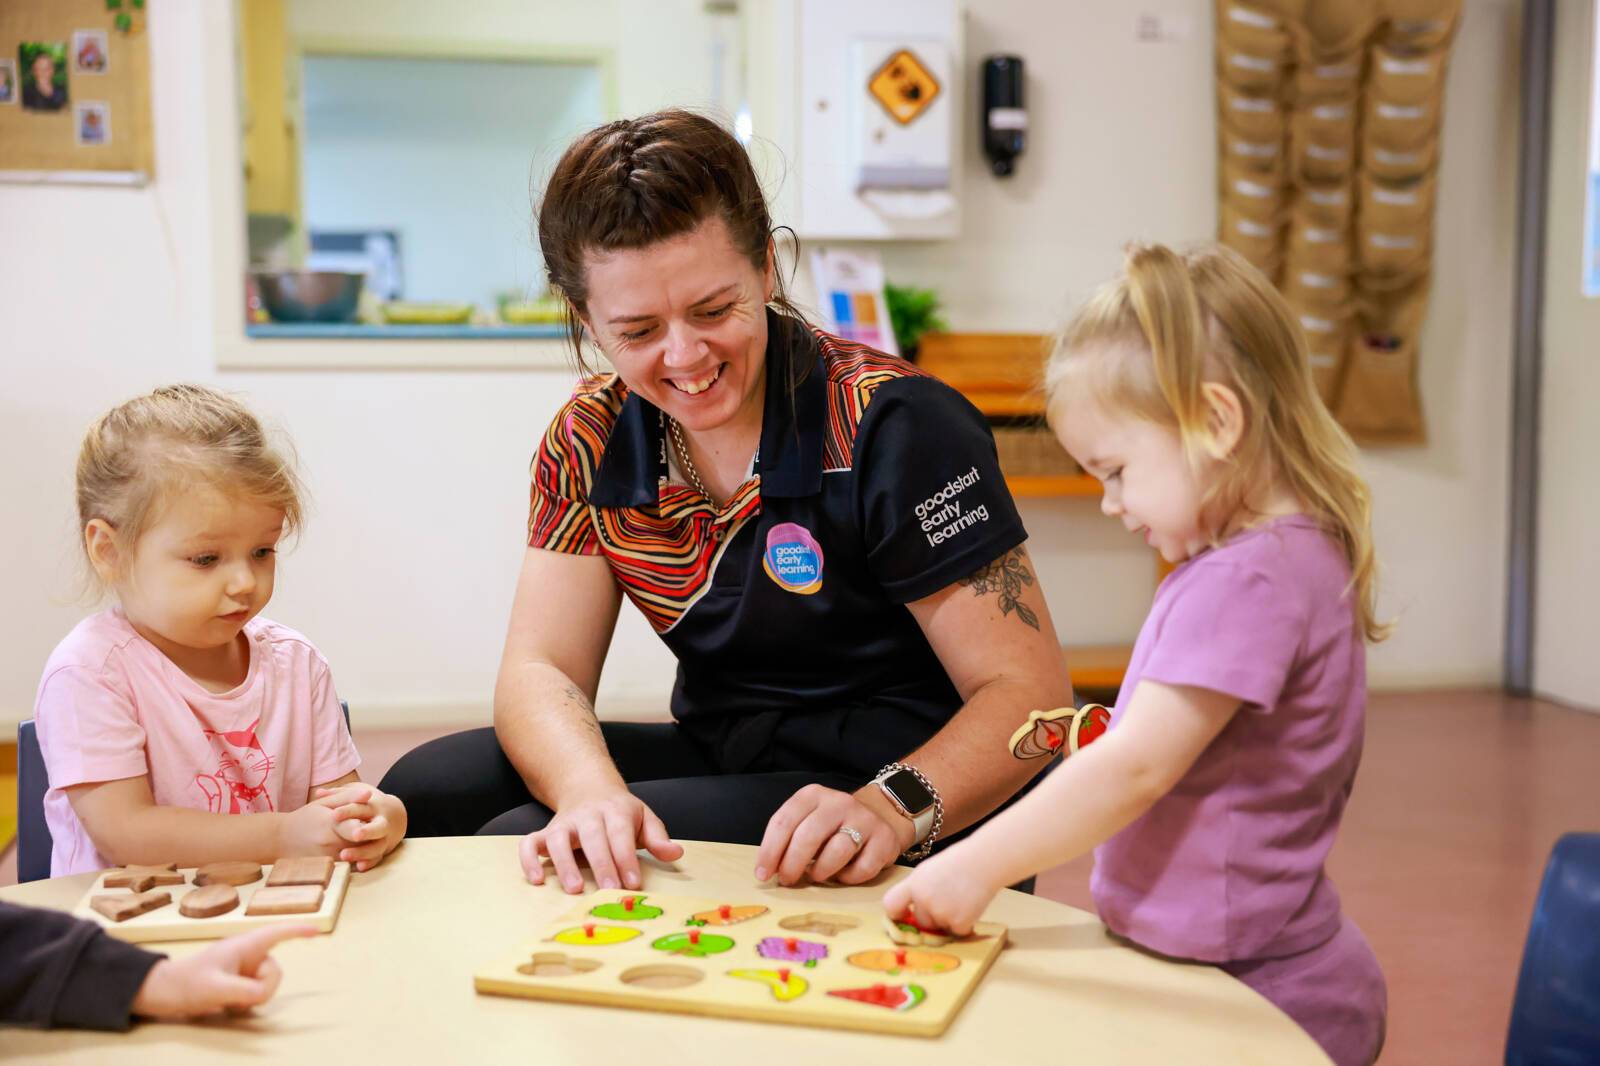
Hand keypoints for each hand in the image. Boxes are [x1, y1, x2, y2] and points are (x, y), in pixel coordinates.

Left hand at [130, 923, 316, 1019]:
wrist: (161, 993)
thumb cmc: (184, 984)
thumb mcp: (214, 988)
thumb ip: (243, 990)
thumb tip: (264, 994)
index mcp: (244, 946)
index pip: (277, 933)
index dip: (298, 930)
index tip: (317, 930)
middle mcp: (246, 955)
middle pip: (275, 969)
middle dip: (264, 988)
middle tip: (240, 999)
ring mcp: (242, 969)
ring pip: (266, 984)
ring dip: (252, 997)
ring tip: (228, 1002)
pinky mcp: (236, 982)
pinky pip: (255, 993)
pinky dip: (245, 1002)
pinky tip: (227, 1005)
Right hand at [279, 786, 374, 858]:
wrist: (280, 840)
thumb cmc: (305, 817)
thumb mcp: (324, 803)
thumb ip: (348, 797)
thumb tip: (369, 794)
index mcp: (330, 823)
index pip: (356, 827)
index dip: (368, 826)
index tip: (374, 821)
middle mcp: (330, 843)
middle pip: (360, 842)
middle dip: (371, 836)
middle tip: (377, 829)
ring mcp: (329, 858)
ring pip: (357, 855)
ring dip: (367, 849)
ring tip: (372, 840)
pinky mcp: (328, 867)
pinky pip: (350, 865)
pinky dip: (358, 859)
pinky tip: (361, 852)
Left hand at [312, 785, 404, 871]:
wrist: (395, 815)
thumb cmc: (369, 803)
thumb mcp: (357, 792)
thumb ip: (338, 793)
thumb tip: (318, 792)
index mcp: (372, 806)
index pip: (360, 808)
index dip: (348, 811)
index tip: (334, 815)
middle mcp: (381, 822)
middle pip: (377, 827)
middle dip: (367, 831)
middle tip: (355, 835)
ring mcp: (384, 838)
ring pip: (377, 846)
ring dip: (362, 852)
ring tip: (344, 855)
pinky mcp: (382, 850)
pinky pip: (377, 858)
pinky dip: (369, 863)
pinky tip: (358, 867)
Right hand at [518, 790, 682, 893]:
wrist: (588, 787)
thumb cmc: (620, 813)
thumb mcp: (643, 818)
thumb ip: (657, 838)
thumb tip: (675, 852)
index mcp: (616, 811)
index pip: (621, 834)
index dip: (626, 858)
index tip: (633, 883)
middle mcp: (587, 816)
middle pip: (592, 837)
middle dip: (601, 864)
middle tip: (609, 890)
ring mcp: (564, 823)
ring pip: (558, 839)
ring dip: (565, 864)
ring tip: (574, 889)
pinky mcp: (545, 832)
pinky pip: (529, 843)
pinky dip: (529, 860)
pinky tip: (536, 880)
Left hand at [755, 784, 911, 886]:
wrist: (880, 817)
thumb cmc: (833, 827)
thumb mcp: (808, 821)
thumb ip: (789, 839)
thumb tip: (768, 870)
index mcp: (813, 795)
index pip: (784, 821)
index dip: (770, 850)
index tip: (763, 874)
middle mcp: (839, 802)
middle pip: (808, 836)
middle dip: (792, 864)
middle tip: (787, 881)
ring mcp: (865, 819)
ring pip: (837, 851)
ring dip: (821, 871)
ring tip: (817, 875)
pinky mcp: (885, 839)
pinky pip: (862, 867)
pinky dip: (849, 877)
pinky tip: (844, 874)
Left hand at [881, 844, 1001, 936]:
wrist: (984, 861)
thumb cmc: (959, 862)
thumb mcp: (929, 871)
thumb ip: (918, 889)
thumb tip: (911, 909)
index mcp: (914, 884)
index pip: (891, 904)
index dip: (896, 913)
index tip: (903, 914)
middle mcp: (923, 899)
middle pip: (921, 921)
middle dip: (932, 916)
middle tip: (949, 899)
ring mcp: (941, 912)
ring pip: (939, 928)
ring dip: (948, 920)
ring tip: (960, 899)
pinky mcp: (958, 923)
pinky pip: (957, 932)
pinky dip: (965, 924)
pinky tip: (970, 905)